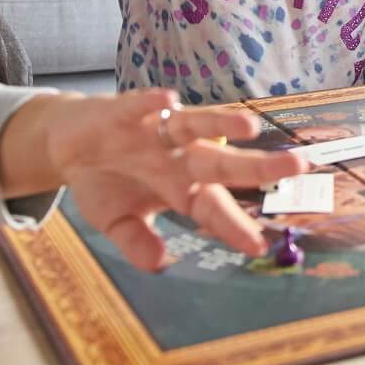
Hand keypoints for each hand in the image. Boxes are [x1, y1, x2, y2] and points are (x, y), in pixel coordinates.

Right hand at [7, 90, 307, 272]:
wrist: (67, 144)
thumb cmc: (103, 180)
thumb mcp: (116, 221)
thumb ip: (137, 241)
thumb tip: (160, 264)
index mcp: (181, 185)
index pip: (214, 207)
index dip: (234, 225)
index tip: (258, 244)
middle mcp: (179, 155)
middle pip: (223, 161)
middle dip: (258, 165)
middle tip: (297, 165)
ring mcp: (156, 131)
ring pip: (195, 125)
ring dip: (220, 123)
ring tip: (249, 126)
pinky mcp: (127, 112)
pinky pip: (142, 105)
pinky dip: (152, 102)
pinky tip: (168, 100)